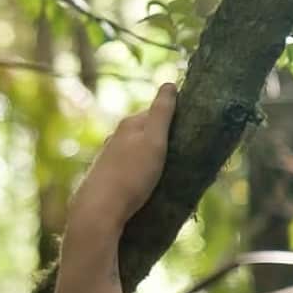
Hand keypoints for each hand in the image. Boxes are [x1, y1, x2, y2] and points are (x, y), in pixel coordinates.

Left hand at [69, 83, 175, 232]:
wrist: (100, 209)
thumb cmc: (131, 174)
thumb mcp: (153, 141)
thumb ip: (161, 113)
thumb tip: (170, 84)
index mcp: (128, 125)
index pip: (155, 112)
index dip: (174, 118)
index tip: (192, 128)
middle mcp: (115, 137)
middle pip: (145, 132)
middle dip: (163, 138)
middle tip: (185, 152)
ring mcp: (108, 157)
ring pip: (136, 151)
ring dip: (152, 156)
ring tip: (169, 170)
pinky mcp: (106, 177)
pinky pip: (129, 168)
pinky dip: (141, 171)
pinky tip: (147, 183)